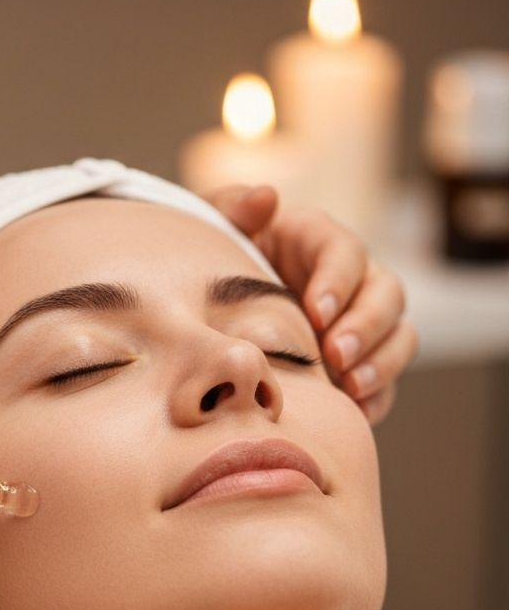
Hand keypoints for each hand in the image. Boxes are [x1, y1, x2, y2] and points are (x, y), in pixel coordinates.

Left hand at [203, 184, 419, 425]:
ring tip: (350, 387)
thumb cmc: (213, 264)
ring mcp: (361, 322)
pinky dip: (378, 396)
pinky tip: (356, 412)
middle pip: (386, 294)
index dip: (338, 281)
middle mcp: (352, 279)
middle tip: (335, 356)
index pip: (345, 252)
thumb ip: (230, 208)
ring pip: (399, 336)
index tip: (315, 313)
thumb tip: (265, 197)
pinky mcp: (360, 362)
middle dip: (366, 327)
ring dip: (381, 363)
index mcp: (316, 241)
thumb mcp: (211, 230)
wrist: (209, 314)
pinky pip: (388, 380)